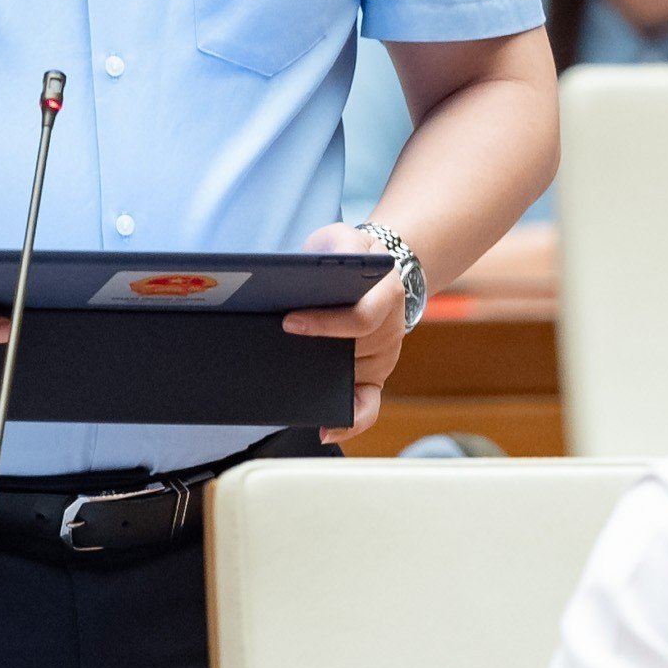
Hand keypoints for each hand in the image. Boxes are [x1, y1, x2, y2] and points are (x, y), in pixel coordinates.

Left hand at [283, 222, 407, 444]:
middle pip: (356, 353)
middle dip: (316, 355)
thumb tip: (299, 274)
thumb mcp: (343, 237)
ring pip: (357, 379)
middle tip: (277, 355)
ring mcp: (384, 355)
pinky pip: (370, 406)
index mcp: (387, 293)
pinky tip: (325, 430)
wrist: (374, 268)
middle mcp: (390, 328)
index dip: (325, 324)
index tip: (289, 322)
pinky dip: (350, 422)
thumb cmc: (352, 255)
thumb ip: (332, 246)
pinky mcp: (375, 375)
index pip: (361, 317)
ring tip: (286, 392)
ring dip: (324, 385)